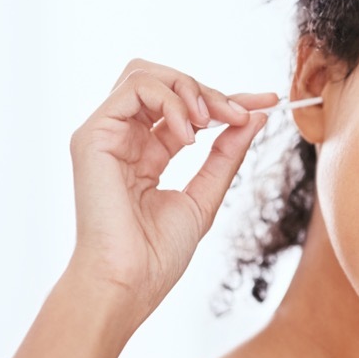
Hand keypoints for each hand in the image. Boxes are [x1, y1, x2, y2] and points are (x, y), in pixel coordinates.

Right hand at [64, 58, 278, 321]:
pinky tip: (189, 133)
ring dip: (189, 90)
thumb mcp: (205, 195)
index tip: (266, 101)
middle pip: (164, 83)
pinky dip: (171, 100)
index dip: (226, 100)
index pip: (186, 110)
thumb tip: (256, 116)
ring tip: (211, 122)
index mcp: (145, 154)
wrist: (128, 282)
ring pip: (146, 75)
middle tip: (239, 113)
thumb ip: (227, 154)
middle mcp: (122, 139)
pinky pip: (135, 88)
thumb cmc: (157, 254)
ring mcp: (104, 135)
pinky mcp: (92, 136)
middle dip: (209, 91)